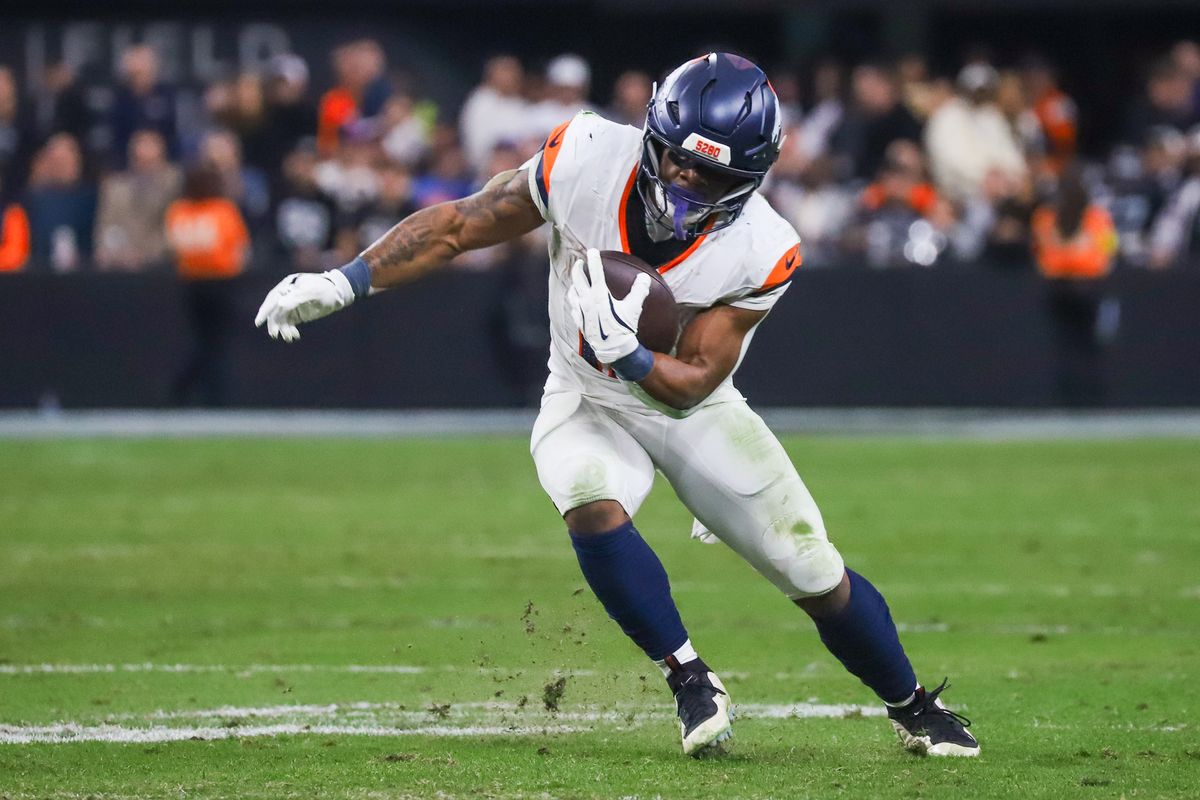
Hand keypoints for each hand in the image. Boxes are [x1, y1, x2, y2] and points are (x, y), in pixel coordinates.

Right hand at [254, 270, 355, 341]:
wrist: (340, 293)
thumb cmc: (326, 289)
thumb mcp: (312, 292)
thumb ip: (296, 298)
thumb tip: (279, 304)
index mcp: (288, 285)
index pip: (272, 299)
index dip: (265, 311)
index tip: (258, 322)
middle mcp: (287, 294)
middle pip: (275, 310)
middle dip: (274, 323)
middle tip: (274, 335)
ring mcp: (292, 304)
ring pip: (281, 319)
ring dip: (283, 329)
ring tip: (289, 337)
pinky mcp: (298, 313)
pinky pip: (289, 323)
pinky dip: (289, 330)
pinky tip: (294, 336)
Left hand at [567, 248, 650, 363]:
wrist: (613, 348)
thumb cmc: (624, 327)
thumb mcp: (634, 307)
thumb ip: (639, 290)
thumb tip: (644, 277)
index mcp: (600, 295)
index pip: (595, 271)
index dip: (593, 259)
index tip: (592, 251)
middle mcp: (587, 301)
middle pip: (578, 279)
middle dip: (578, 268)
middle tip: (579, 262)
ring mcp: (581, 311)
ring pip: (572, 292)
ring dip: (574, 284)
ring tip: (576, 281)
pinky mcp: (579, 321)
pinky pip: (573, 307)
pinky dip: (574, 300)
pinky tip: (576, 301)